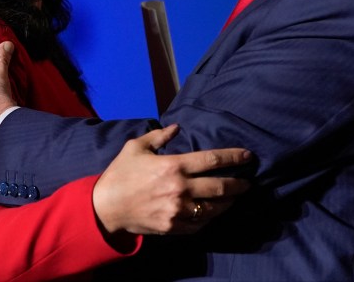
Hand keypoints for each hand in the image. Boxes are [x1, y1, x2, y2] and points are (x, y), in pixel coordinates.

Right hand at [92, 124, 251, 235]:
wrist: (105, 207)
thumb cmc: (120, 173)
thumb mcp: (136, 147)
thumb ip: (158, 136)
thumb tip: (176, 128)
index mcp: (174, 165)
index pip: (212, 159)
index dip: (234, 157)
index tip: (248, 156)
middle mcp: (180, 188)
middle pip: (220, 187)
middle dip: (239, 184)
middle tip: (248, 183)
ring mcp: (178, 210)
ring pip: (214, 208)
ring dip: (228, 203)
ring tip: (234, 198)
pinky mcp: (173, 227)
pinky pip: (199, 225)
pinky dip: (210, 218)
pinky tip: (213, 213)